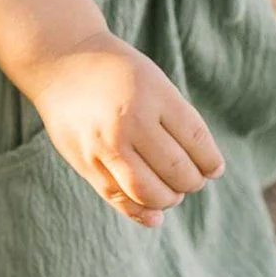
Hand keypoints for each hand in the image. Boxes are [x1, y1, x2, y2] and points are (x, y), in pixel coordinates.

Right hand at [28, 40, 223, 224]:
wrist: (61, 61)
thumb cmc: (118, 73)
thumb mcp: (154, 81)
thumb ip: (177, 120)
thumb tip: (205, 169)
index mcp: (154, 95)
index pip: (196, 140)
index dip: (210, 162)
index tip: (214, 169)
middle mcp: (130, 121)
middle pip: (176, 170)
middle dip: (192, 182)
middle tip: (192, 180)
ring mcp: (104, 145)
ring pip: (149, 191)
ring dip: (169, 199)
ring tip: (172, 193)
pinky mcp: (85, 162)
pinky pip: (117, 197)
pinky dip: (141, 212)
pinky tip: (155, 215)